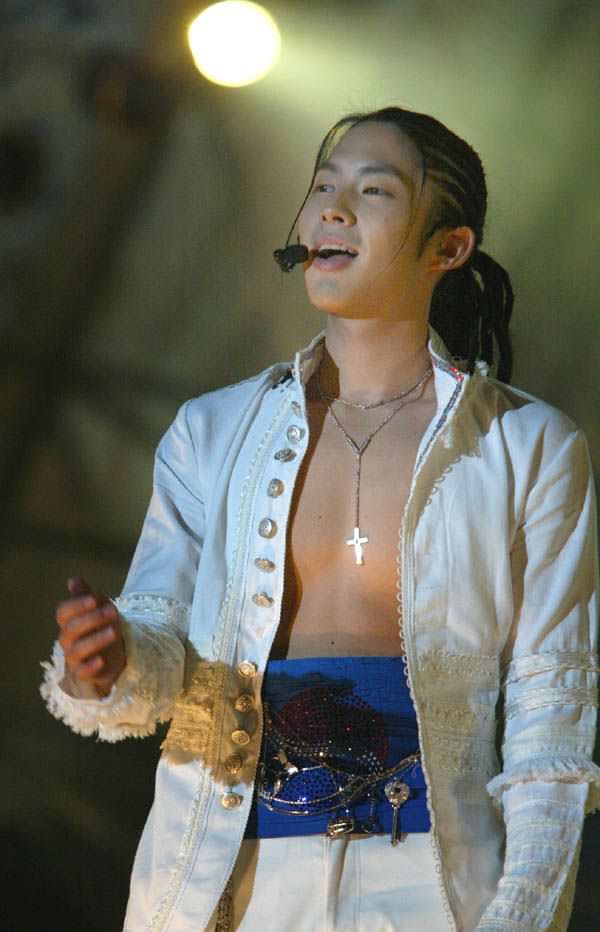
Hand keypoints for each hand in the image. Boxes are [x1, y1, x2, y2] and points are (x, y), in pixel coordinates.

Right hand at [56, 577, 126, 697]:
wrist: (112, 652)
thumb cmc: (101, 625)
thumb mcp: (97, 606)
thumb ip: (86, 594)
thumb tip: (73, 580)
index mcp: (69, 621)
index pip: (63, 612)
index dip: (76, 605)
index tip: (94, 599)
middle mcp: (68, 639)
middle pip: (71, 629)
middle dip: (92, 619)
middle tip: (112, 611)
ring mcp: (74, 657)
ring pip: (77, 650)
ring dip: (95, 640)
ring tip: (114, 631)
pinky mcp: (84, 672)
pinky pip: (82, 672)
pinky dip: (90, 666)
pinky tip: (101, 660)